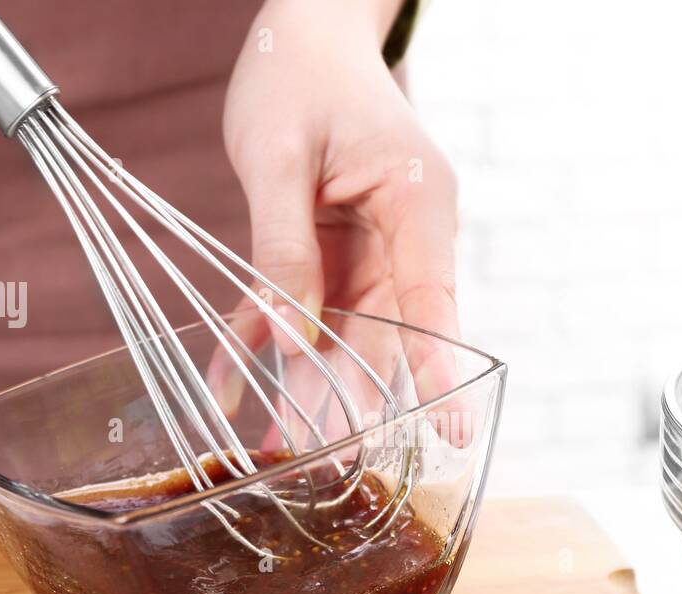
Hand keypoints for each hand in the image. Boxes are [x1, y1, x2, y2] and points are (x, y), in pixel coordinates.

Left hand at [220, 0, 459, 410]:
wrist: (302, 36)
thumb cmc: (299, 75)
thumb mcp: (280, 158)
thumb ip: (285, 248)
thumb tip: (295, 338)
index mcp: (416, 204)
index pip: (433, 298)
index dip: (439, 366)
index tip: (448, 425)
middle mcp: (402, 237)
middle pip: (386, 332)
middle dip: (357, 399)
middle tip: (328, 463)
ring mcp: (367, 251)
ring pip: (342, 335)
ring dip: (311, 389)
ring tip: (280, 449)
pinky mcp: (328, 255)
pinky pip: (296, 309)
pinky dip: (264, 343)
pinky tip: (233, 385)